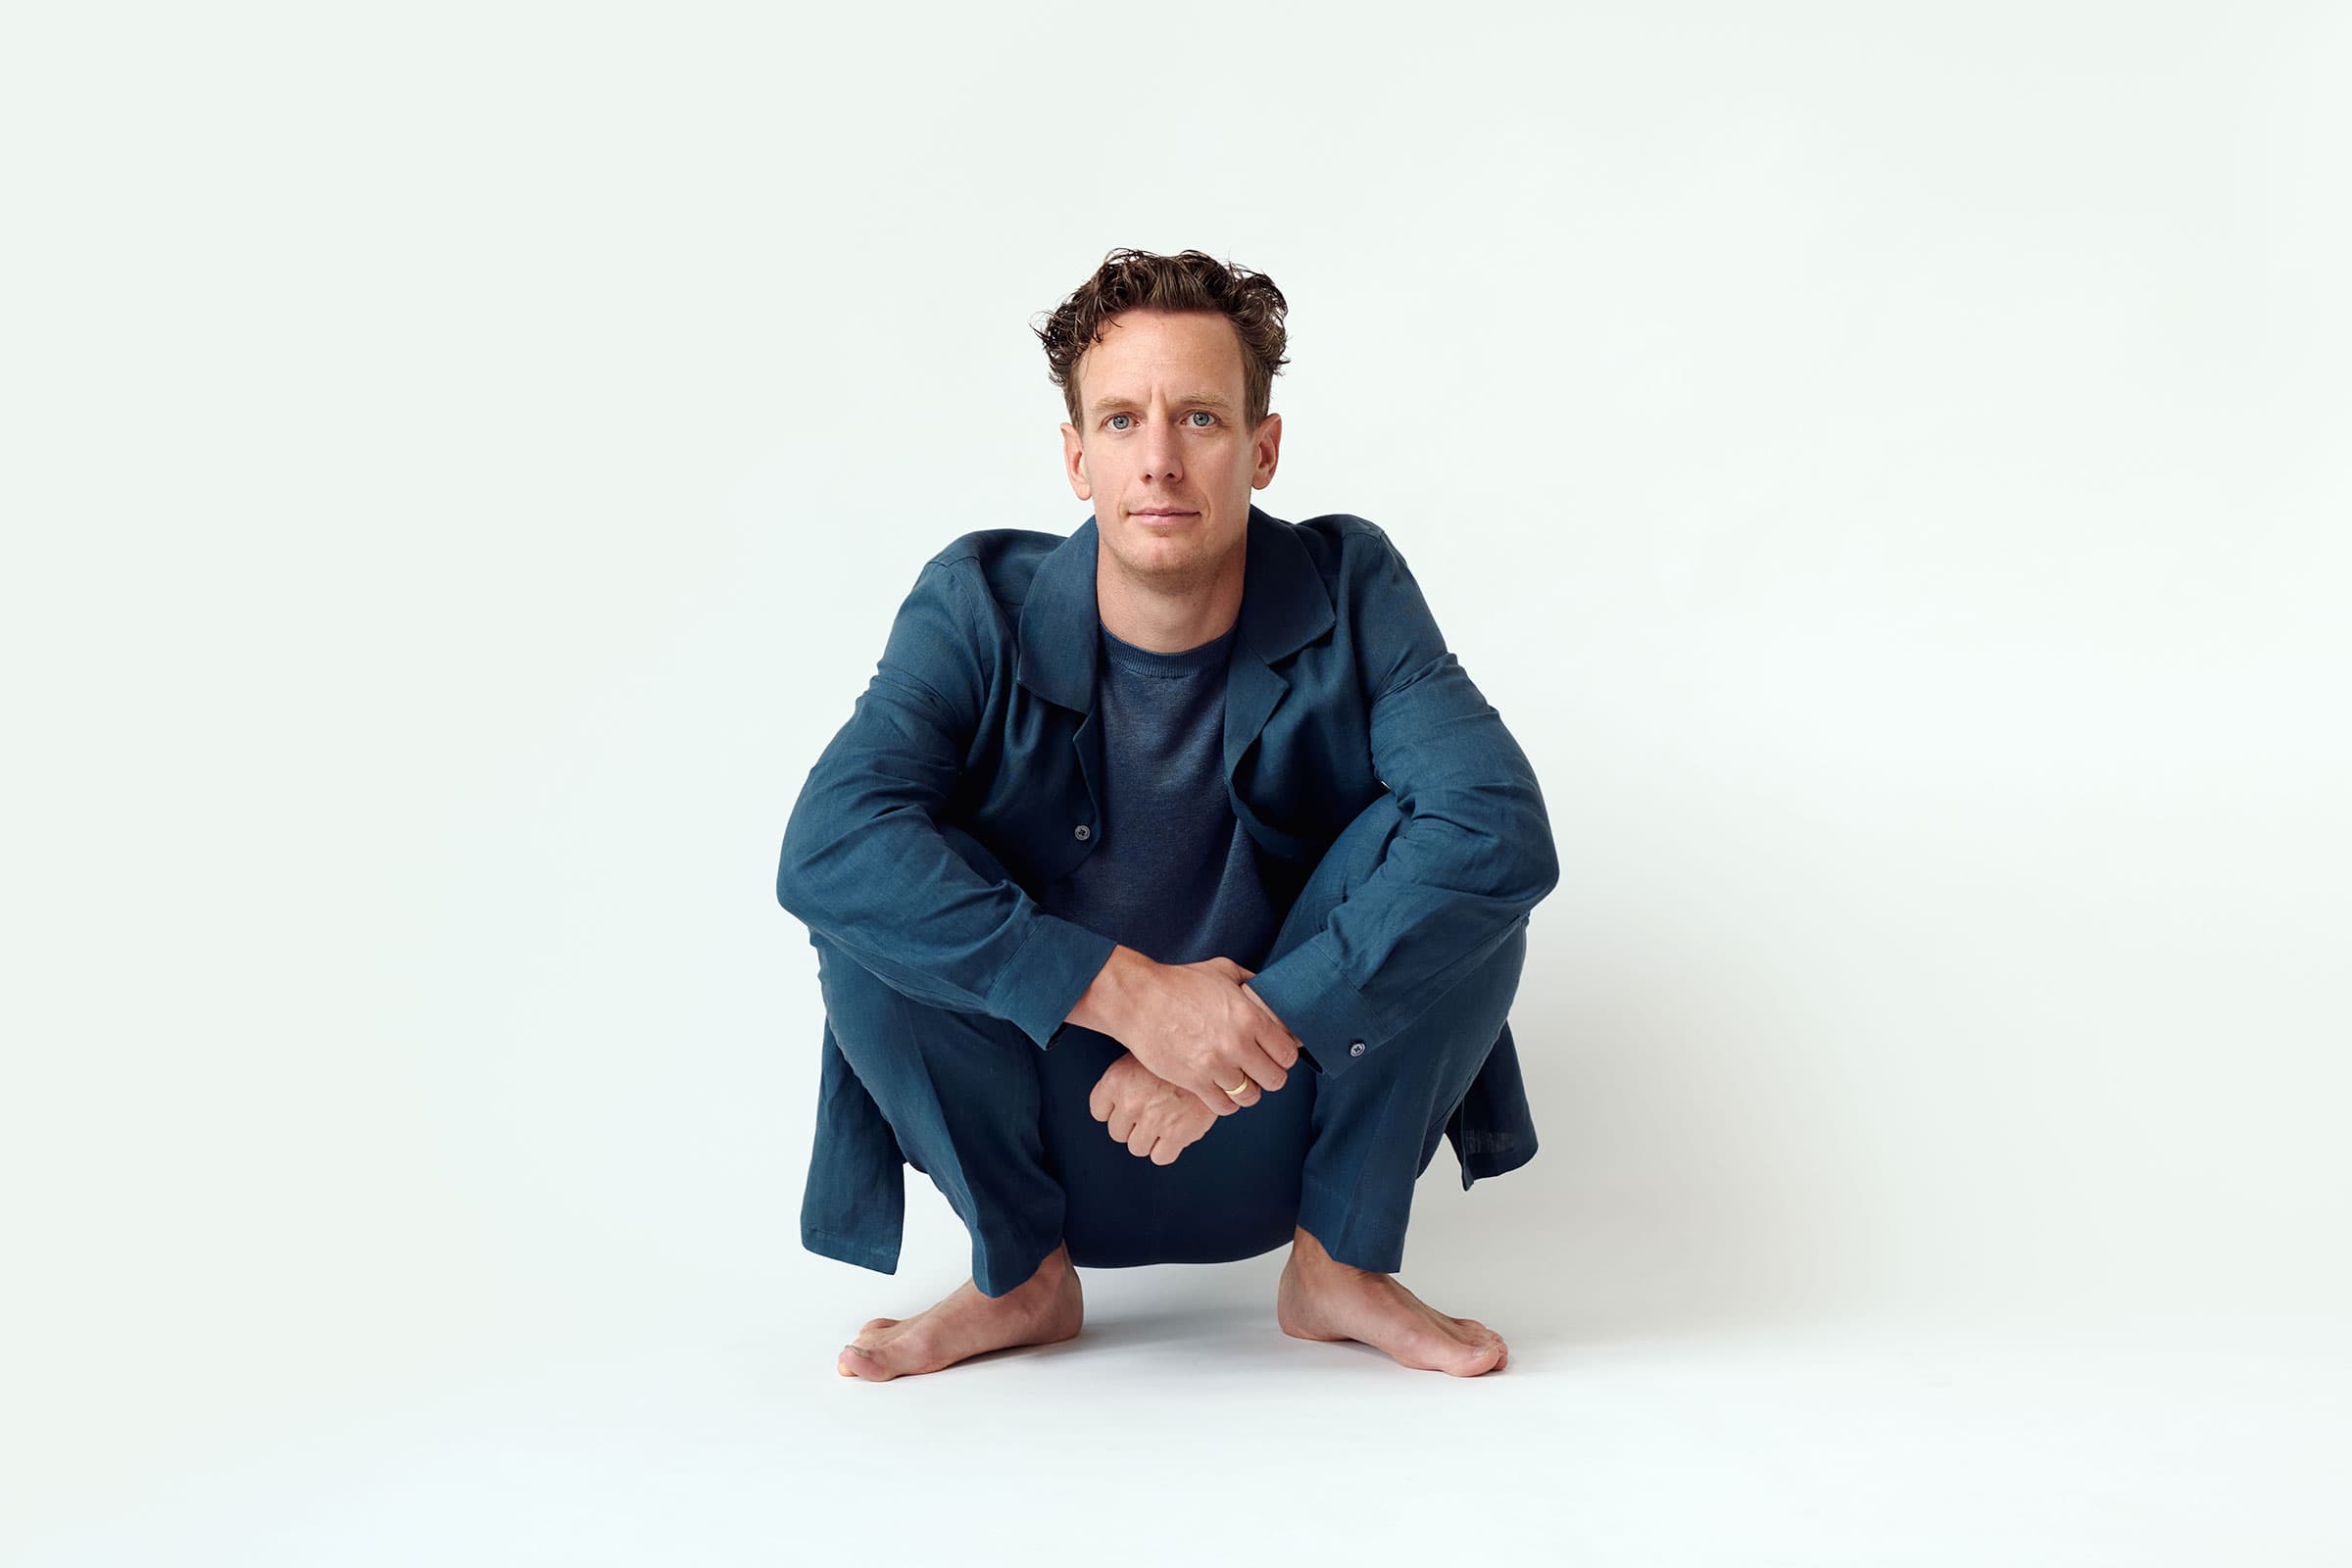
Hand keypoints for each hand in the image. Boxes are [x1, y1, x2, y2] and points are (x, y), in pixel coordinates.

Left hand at [1089, 1051, 1219, 1164]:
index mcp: (1116, 1079)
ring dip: (1150, 1139)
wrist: (1216, 1055)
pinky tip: (1177, 1131)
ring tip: (1166, 1120)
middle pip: (1117, 1132)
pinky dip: (1168, 1149)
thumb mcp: (1144, 1055)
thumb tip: (1116, 1108)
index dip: (1115, 1110)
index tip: (1129, 1105)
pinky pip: (1160, 1157)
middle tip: (1152, 1111)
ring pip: (1136, 1147)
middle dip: (1133, 1125)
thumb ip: (1126, 1080)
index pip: (1098, 1111)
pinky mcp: (1176, 1133)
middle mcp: (1130, 1100)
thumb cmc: (1181, 1055)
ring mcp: (1152, 1118)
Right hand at [1111, 956, 1302, 1115]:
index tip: (1275, 1055)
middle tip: (1258, 1069)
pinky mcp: (1194, 1081)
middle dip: (1269, 1076)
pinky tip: (1220, 1090)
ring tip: (1237, 1080)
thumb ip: (1250, 981)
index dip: (1284, 1056)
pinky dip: (1226, 1103)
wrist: (1138, 999)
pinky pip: (1224, 1107)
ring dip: (1246, 1091)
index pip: (1288, 1054)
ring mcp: (1215, 1065)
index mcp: (1250, 1017)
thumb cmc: (1179, 983)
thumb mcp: (1222, 970)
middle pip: (1275, 1079)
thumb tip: (1268, 989)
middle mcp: (1237, 1044)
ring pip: (1250, 1096)